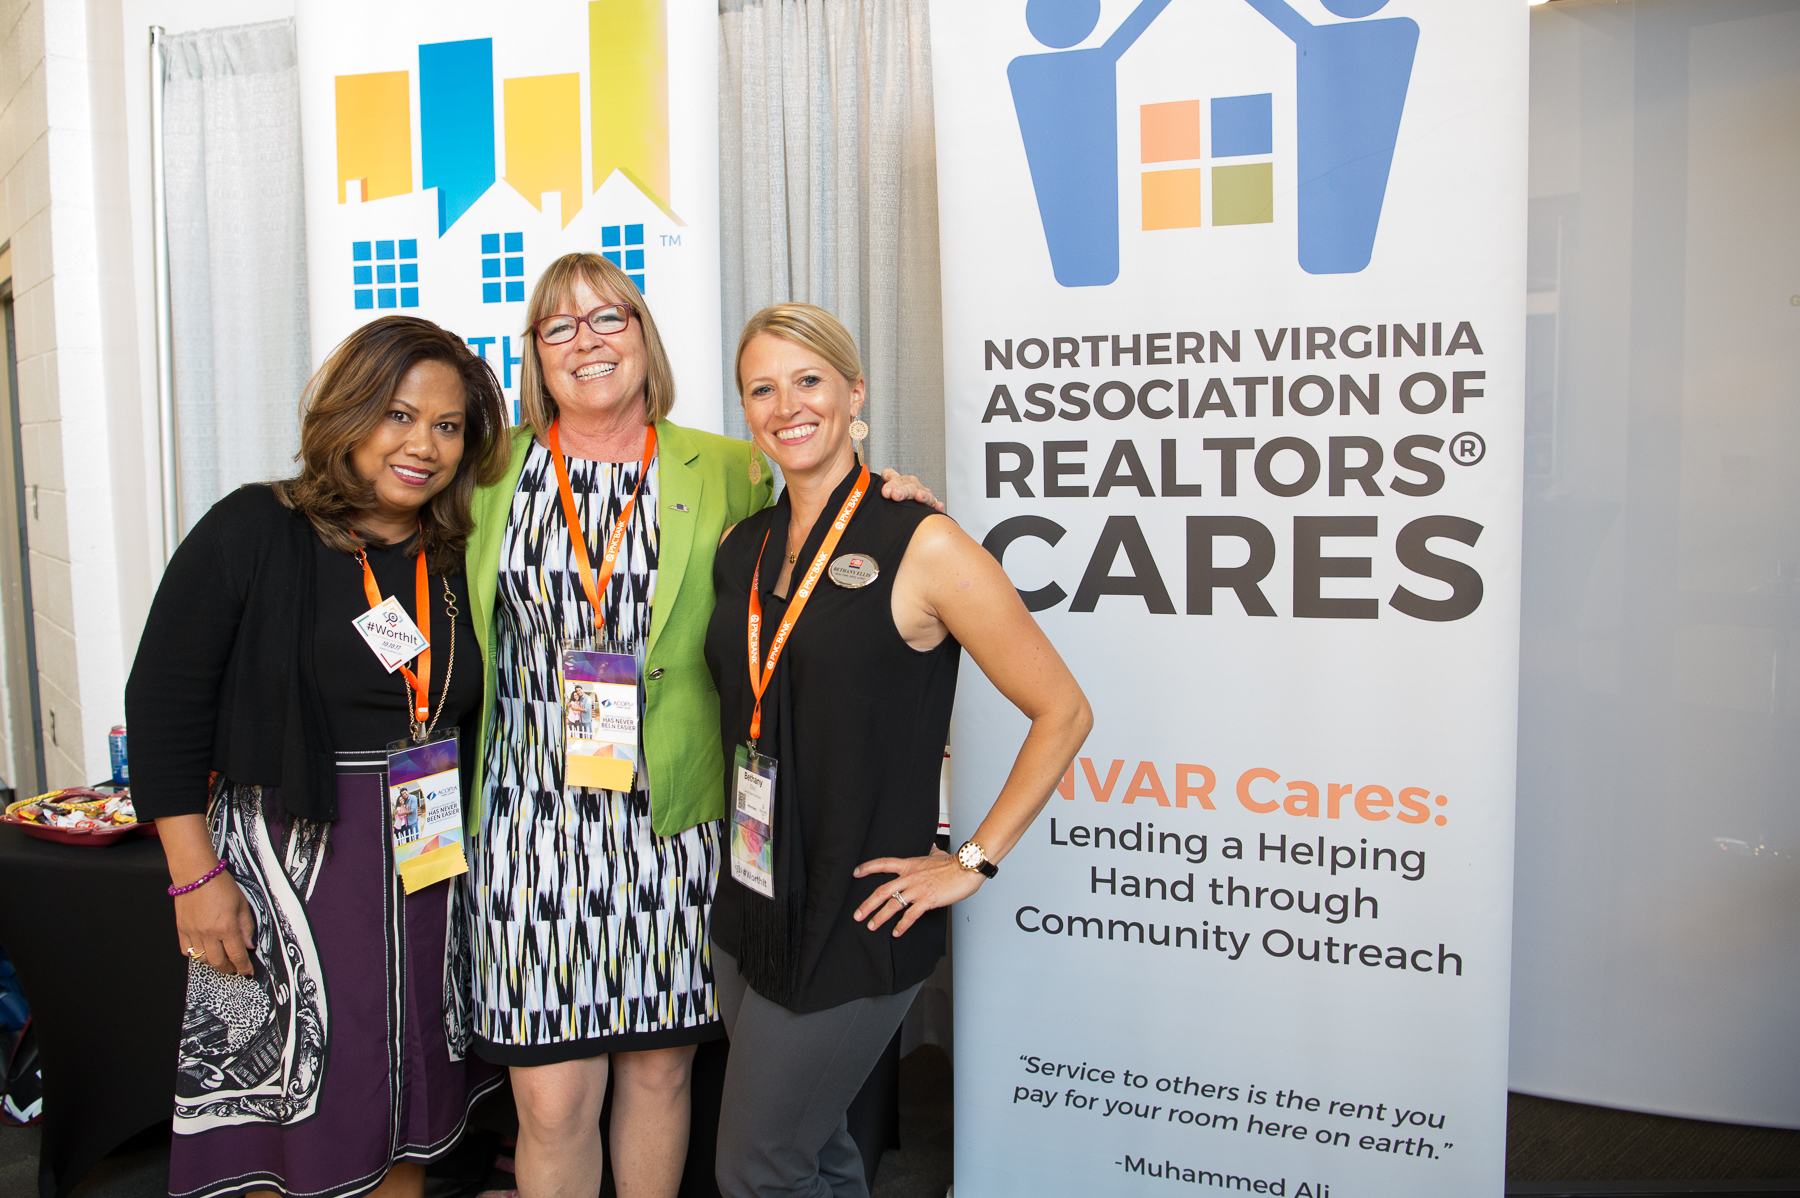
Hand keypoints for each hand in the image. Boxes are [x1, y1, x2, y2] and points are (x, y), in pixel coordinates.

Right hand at [174, 868, 256, 975]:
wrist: (196, 874)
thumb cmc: (220, 885)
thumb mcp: (242, 904)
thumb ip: (246, 927)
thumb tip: (249, 945)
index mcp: (226, 927)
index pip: (237, 955)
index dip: (243, 967)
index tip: (247, 972)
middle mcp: (208, 933)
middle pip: (219, 962)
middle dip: (229, 969)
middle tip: (235, 968)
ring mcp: (193, 933)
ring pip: (202, 959)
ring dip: (213, 963)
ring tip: (221, 960)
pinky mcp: (181, 930)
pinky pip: (186, 951)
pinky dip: (196, 955)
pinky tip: (204, 951)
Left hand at [853, 845, 981, 935]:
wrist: (966, 869)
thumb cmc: (954, 863)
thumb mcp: (937, 854)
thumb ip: (930, 853)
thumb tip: (931, 848)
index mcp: (909, 865)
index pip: (883, 864)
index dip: (868, 868)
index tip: (856, 873)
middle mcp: (910, 877)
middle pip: (882, 890)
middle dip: (867, 904)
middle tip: (857, 914)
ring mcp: (918, 889)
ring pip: (893, 904)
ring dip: (880, 917)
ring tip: (871, 925)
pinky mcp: (927, 900)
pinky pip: (910, 915)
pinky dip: (902, 926)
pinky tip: (896, 932)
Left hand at [878, 469, 944, 512]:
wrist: (907, 521)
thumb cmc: (895, 503)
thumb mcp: (887, 493)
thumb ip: (884, 486)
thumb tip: (880, 479)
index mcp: (901, 483)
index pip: (896, 477)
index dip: (891, 479)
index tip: (885, 487)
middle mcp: (913, 487)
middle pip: (909, 484)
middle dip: (903, 489)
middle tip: (895, 494)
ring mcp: (923, 497)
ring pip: (924, 494)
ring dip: (922, 494)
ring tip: (918, 496)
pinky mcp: (932, 508)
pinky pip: (936, 506)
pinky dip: (937, 506)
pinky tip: (937, 506)